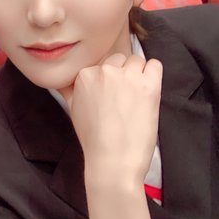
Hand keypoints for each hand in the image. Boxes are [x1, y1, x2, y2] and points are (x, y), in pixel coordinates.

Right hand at [63, 53, 162, 187]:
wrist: (112, 160)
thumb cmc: (93, 138)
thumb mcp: (72, 109)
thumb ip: (69, 89)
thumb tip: (63, 80)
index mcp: (84, 75)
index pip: (101, 64)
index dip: (107, 80)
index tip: (109, 95)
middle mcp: (105, 70)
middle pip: (118, 59)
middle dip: (122, 73)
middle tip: (123, 96)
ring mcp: (127, 76)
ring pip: (136, 60)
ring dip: (137, 74)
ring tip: (136, 96)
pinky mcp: (149, 85)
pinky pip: (155, 65)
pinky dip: (153, 74)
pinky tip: (148, 90)